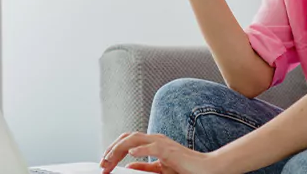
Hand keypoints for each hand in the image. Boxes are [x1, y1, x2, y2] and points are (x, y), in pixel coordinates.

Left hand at [100, 131, 226, 173]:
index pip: (128, 142)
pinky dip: (140, 149)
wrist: (204, 168)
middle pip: (127, 137)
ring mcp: (162, 143)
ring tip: (109, 159)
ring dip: (119, 149)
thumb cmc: (185, 168)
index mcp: (152, 143)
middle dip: (111, 149)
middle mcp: (155, 139)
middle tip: (102, 163)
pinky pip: (152, 147)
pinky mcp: (169, 151)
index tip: (104, 164)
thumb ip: (145, 167)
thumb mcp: (160, 169)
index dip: (113, 151)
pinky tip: (131, 154)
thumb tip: (129, 167)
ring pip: (135, 139)